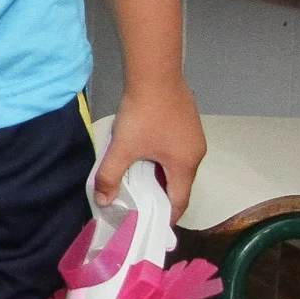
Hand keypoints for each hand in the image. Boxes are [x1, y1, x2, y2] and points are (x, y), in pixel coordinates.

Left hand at [98, 84, 206, 221]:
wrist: (155, 74)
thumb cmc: (143, 115)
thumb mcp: (123, 148)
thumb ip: (110, 177)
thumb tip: (103, 201)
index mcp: (185, 165)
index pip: (179, 202)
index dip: (166, 216)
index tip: (151, 224)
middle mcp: (196, 153)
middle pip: (180, 184)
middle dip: (160, 196)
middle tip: (139, 204)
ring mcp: (195, 136)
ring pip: (178, 166)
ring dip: (161, 175)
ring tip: (139, 181)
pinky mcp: (189, 122)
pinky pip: (177, 150)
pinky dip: (164, 159)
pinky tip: (146, 154)